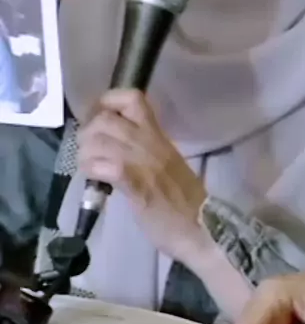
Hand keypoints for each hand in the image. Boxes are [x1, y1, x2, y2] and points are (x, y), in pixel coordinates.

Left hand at [78, 89, 208, 265]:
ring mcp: (142, 162)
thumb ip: (144, 148)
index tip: (98, 116)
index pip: (131, 98)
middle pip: (105, 119)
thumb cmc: (183, 197)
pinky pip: (105, 167)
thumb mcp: (165, 160)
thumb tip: (115, 142)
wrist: (200, 226)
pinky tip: (94, 179)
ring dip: (85, 152)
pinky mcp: (136, 185)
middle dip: (87, 131)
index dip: (107, 101)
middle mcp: (149, 142)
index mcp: (157, 133)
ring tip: (87, 165)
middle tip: (86, 148)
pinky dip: (92, 169)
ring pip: (99, 141)